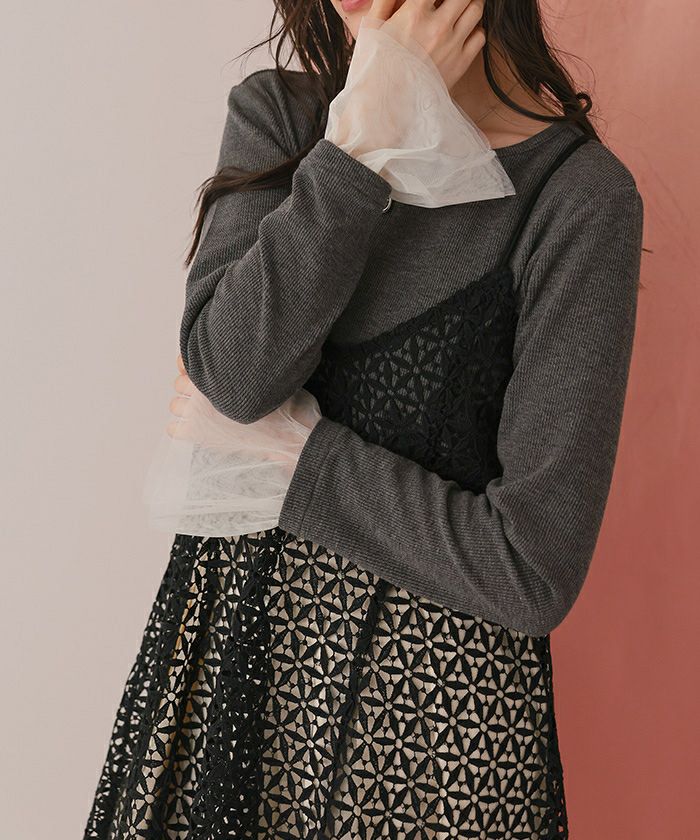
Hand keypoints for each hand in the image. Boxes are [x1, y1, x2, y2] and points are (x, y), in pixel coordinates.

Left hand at [167, 354, 321, 469]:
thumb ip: (251, 366)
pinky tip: (197, 429)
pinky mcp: (199, 435)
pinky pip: (173, 429)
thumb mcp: (272, 376)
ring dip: (185, 408)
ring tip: (204, 414)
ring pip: (174, 405)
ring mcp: (198, 414)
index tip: (202, 374)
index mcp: (220, 372)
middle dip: (189, 389)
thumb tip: (246, 356)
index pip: (186, 364)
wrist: (289, 437)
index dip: (192, 368)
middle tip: (209, 398)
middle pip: (178, 384)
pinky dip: (180, 429)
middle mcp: (204, 391)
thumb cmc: (287, 407)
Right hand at [369, 0, 485, 90]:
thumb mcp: (372, 28)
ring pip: (476, 8)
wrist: (386, 108)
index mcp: (414, 13)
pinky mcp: (461, 64)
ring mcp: (452, 45)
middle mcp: (438, 26)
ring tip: (460, 6)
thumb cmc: (375, 67)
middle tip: (450, 0)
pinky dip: (475, 29)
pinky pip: (480, 36)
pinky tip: (463, 31)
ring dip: (471, 2)